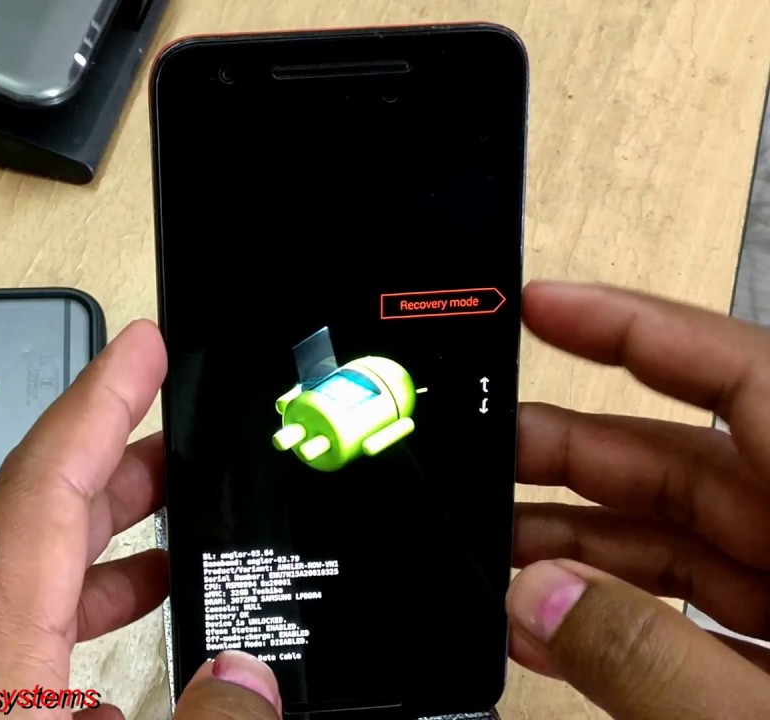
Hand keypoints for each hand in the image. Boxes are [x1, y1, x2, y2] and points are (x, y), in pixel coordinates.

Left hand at [0, 321, 281, 719]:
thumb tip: (248, 677)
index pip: (46, 483)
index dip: (101, 401)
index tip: (143, 346)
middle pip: (41, 514)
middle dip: (120, 459)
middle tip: (188, 428)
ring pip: (31, 576)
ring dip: (105, 539)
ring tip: (178, 531)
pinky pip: (24, 637)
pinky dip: (82, 616)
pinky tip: (127, 648)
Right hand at [508, 281, 769, 717]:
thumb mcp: (765, 719)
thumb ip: (654, 658)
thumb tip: (539, 597)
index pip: (742, 378)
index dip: (635, 328)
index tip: (542, 306)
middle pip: (685, 463)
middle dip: (568, 453)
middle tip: (474, 451)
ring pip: (681, 544)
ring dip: (577, 548)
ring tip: (487, 556)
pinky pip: (697, 616)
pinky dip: (620, 620)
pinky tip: (546, 629)